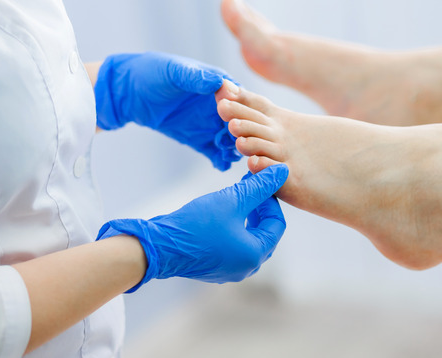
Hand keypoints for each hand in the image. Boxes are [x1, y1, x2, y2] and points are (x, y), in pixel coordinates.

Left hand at [94, 52, 241, 169]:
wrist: (129, 92)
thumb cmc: (152, 72)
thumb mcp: (173, 71)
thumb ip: (195, 77)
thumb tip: (219, 83)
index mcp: (219, 85)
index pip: (240, 98)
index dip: (243, 110)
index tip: (237, 120)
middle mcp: (220, 106)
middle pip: (240, 122)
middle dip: (242, 133)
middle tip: (235, 142)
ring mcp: (210, 123)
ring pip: (231, 139)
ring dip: (233, 148)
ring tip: (229, 155)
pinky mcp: (199, 139)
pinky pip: (215, 152)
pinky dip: (221, 159)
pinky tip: (221, 165)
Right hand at [97, 164, 288, 290]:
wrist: (159, 246)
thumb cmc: (197, 223)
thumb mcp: (231, 200)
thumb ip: (259, 186)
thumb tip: (282, 172)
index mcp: (254, 254)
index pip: (277, 223)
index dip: (271, 199)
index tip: (257, 181)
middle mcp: (246, 267)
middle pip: (264, 232)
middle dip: (259, 207)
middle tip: (249, 186)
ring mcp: (229, 270)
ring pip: (247, 238)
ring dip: (246, 216)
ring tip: (235, 195)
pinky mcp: (214, 267)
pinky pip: (232, 245)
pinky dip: (233, 227)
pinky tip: (220, 212)